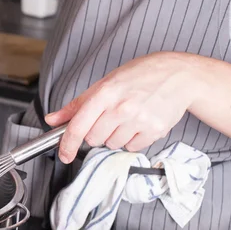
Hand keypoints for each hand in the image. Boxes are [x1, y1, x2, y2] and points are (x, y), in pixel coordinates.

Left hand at [45, 52, 203, 163]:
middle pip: (94, 139)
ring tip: (126, 118)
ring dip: (114, 136)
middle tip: (108, 118)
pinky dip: (131, 140)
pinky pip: (132, 147)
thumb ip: (76, 105)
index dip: (67, 144)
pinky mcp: (154, 130)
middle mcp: (121, 108)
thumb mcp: (104, 83)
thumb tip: (52, 120)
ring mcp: (139, 120)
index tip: (64, 154)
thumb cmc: (139, 76)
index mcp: (104, 93)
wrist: (178, 75)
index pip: (78, 126)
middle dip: (96, 133)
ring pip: (112, 144)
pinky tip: (138, 123)